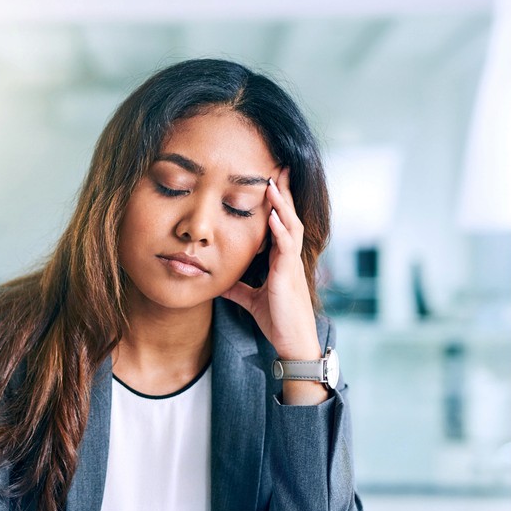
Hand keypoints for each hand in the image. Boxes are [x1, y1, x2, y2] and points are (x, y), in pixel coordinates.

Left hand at [221, 168, 320, 362]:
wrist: (291, 343)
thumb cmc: (277, 320)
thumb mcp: (250, 299)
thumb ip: (237, 287)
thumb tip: (218, 281)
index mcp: (281, 260)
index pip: (280, 223)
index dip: (277, 202)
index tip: (270, 180)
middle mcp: (289, 258)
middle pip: (289, 217)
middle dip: (284, 193)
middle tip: (279, 167)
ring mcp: (291, 265)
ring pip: (291, 227)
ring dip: (281, 205)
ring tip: (272, 184)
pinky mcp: (288, 277)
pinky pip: (287, 248)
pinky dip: (280, 231)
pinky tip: (272, 216)